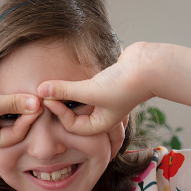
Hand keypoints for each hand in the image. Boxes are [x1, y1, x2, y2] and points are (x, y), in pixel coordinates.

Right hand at [0, 72, 41, 147]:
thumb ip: (13, 104)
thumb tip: (36, 103)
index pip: (17, 134)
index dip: (29, 120)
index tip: (39, 104)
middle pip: (16, 126)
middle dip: (27, 113)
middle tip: (40, 98)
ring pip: (10, 114)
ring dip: (19, 105)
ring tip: (31, 93)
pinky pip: (2, 104)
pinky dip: (10, 99)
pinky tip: (17, 89)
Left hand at [37, 43, 153, 135]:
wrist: (150, 65)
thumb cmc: (124, 85)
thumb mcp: (90, 90)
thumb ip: (65, 90)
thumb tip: (40, 90)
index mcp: (100, 125)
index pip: (71, 124)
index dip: (57, 111)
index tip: (46, 97)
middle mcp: (101, 115)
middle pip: (72, 114)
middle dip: (58, 104)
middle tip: (42, 92)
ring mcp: (102, 99)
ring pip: (76, 100)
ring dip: (64, 94)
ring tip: (50, 86)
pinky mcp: (103, 84)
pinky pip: (82, 88)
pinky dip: (73, 85)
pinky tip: (64, 77)